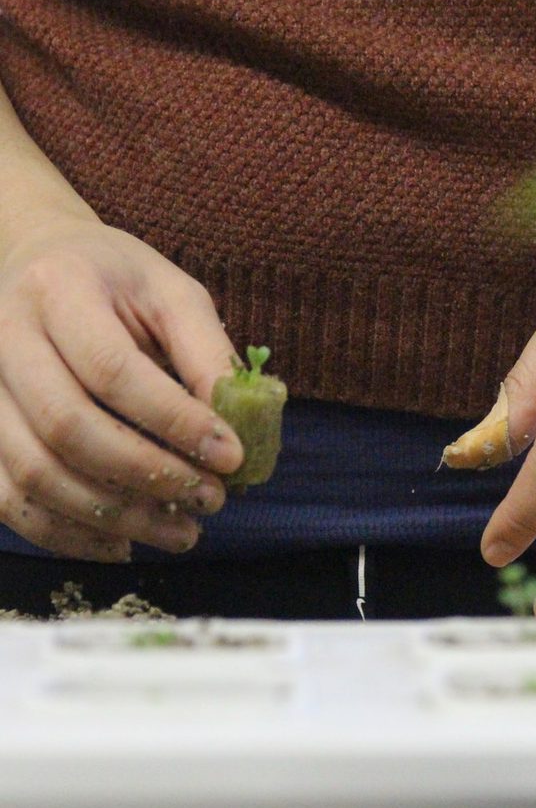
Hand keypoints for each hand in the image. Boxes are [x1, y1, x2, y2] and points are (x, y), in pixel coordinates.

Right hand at [0, 200, 242, 560]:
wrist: (42, 264)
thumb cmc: (120, 281)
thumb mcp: (174, 294)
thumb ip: (207, 353)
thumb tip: (240, 428)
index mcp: (58, 290)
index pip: (112, 369)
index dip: (175, 421)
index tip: (232, 456)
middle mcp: (3, 337)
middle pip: (67, 427)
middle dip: (148, 474)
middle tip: (211, 499)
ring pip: (34, 471)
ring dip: (114, 516)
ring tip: (182, 532)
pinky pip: (7, 497)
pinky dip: (66, 534)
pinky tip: (123, 543)